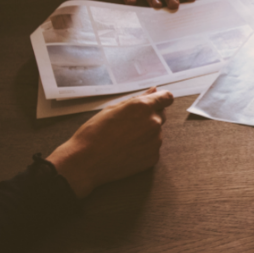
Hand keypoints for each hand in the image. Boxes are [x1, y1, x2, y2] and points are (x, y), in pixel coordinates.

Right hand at [47, 87, 172, 198]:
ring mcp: (155, 141)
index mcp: (143, 107)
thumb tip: (154, 90)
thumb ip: (138, 98)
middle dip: (150, 115)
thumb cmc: (95, 133)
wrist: (86, 163)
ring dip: (146, 132)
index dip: (161, 98)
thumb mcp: (113, 109)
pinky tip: (127, 150)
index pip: (167, 97)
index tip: (155, 102)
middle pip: (161, 114)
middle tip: (129, 123)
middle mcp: (153, 123)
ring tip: (124, 139)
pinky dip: (144, 147)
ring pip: (156, 132)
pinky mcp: (153, 157)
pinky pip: (153, 147)